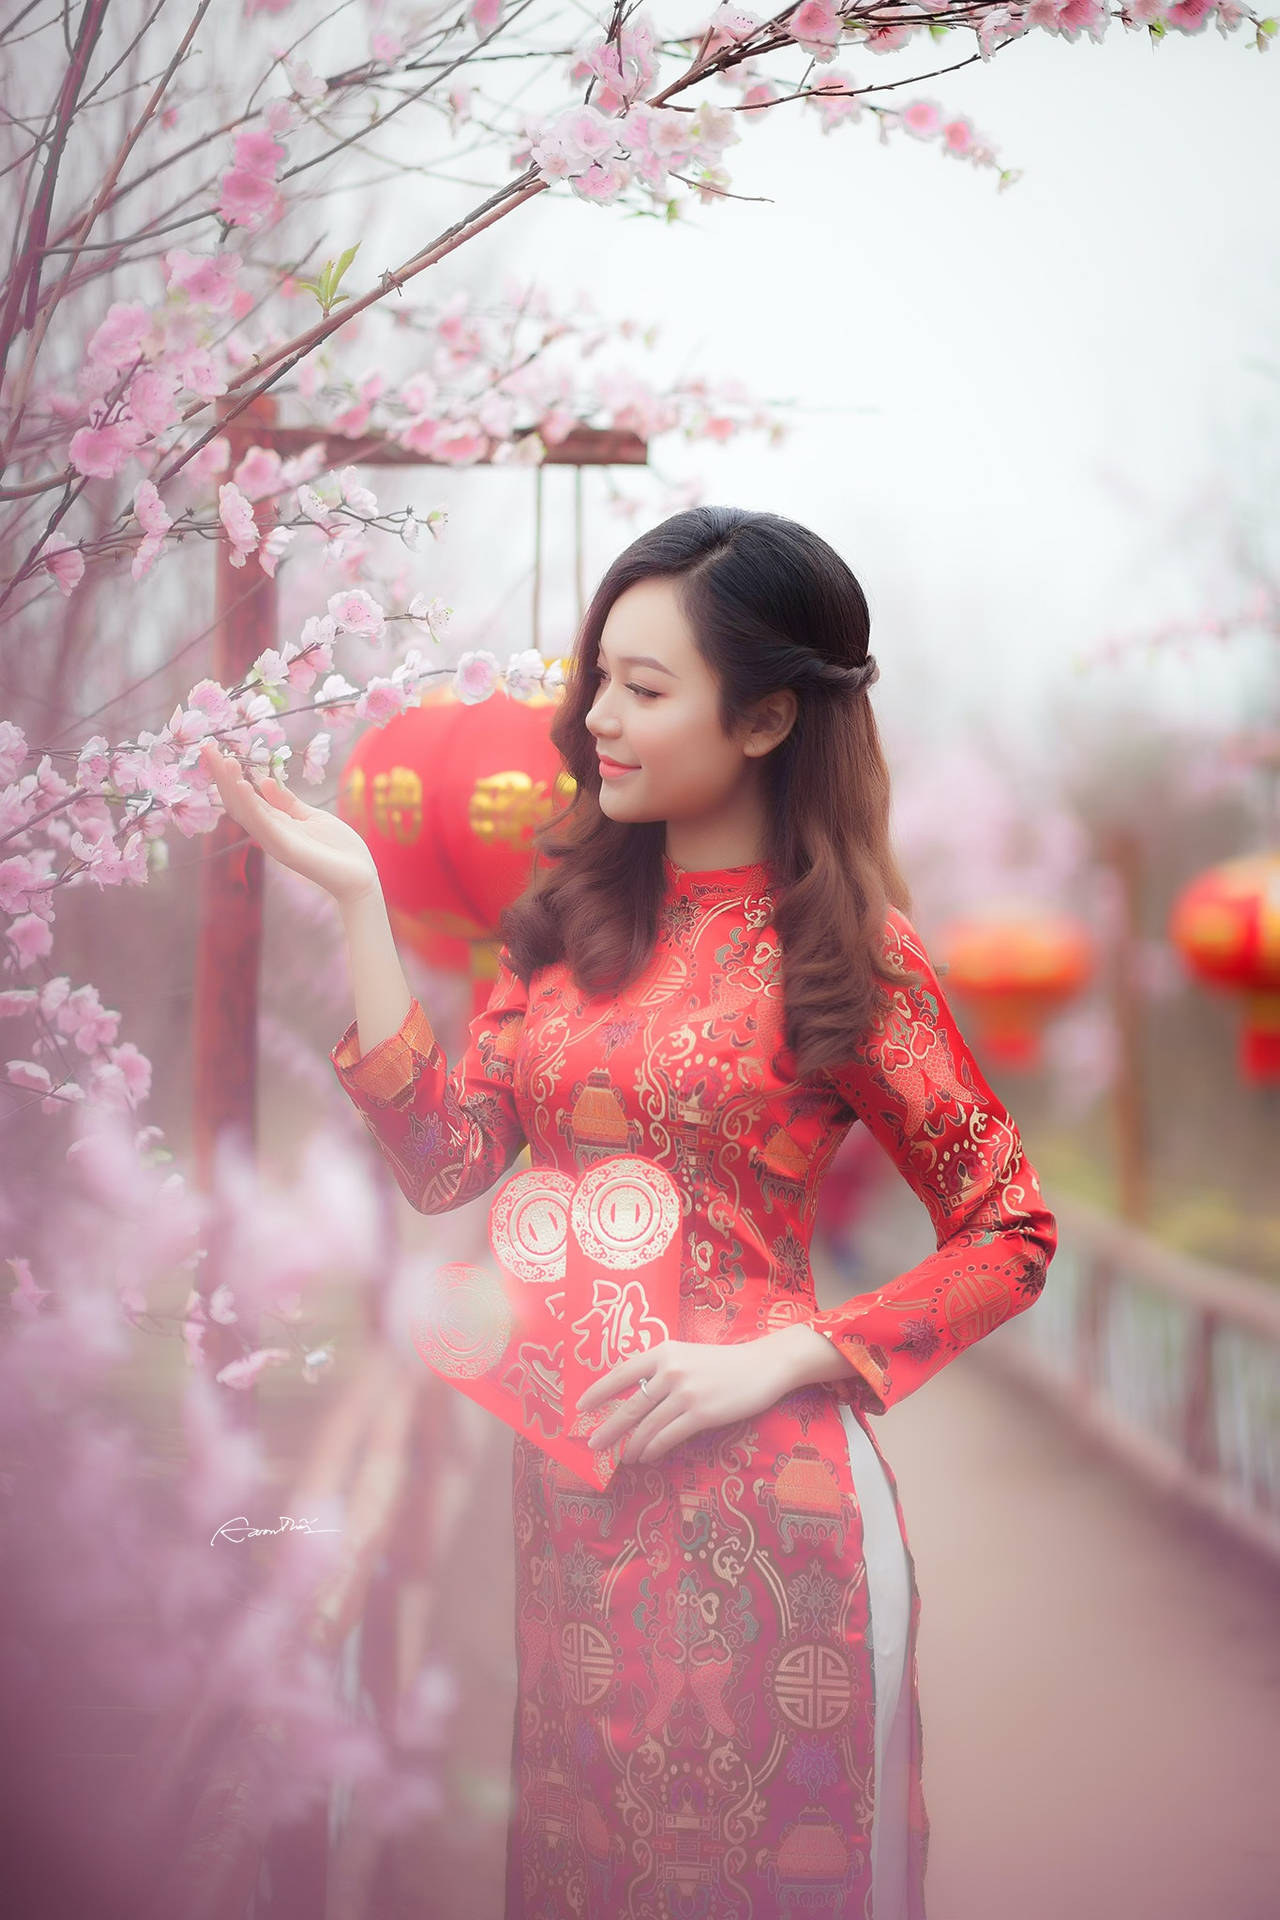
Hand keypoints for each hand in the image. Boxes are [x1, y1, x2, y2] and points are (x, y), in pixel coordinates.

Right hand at [198, 739, 380, 906]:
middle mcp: (269, 832)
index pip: (246, 796)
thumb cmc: (338, 849)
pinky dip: (250, 803)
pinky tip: (241, 784)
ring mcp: (274, 841)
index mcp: (275, 823)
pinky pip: (262, 823)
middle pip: (238, 801)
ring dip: (231, 784)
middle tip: (207, 748)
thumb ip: (287, 802)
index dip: (230, 775)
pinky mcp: (284, 848)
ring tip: (222, 760)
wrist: (359, 878)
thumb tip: (266, 781)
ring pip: (245, 810)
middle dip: (222, 775)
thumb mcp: (311, 816)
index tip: (217, 751)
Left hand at [575, 1337, 794, 1466]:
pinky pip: (668, 1437)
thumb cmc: (723, 1363)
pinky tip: (646, 1456)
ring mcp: (685, 1392)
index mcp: (663, 1352)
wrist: (762, 1365)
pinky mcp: (701, 1413)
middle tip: (592, 1445)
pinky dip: (653, 1449)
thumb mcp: (687, 1356)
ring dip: (631, 1446)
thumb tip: (633, 1398)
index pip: (621, 1373)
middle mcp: (670, 1370)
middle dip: (607, 1429)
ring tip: (623, 1457)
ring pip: (647, 1426)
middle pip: (629, 1406)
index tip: (581, 1408)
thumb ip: (662, 1371)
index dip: (598, 1393)